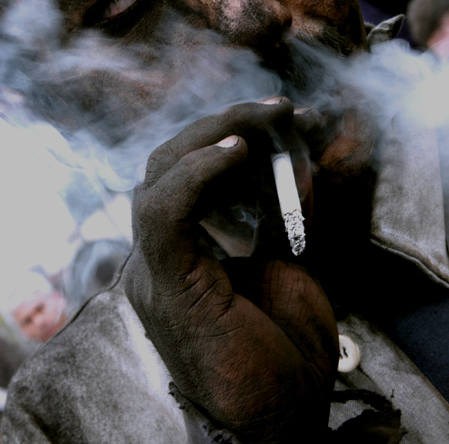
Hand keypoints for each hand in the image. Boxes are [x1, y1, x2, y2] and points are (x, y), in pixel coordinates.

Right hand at [124, 99, 338, 442]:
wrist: (283, 415)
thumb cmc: (284, 344)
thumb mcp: (289, 254)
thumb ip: (284, 205)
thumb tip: (299, 148)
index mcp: (181, 248)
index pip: (185, 170)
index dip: (228, 132)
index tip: (283, 116)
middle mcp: (159, 253)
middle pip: (167, 161)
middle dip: (222, 123)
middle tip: (274, 107)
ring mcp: (157, 268)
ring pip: (158, 176)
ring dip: (211, 135)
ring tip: (259, 121)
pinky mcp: (168, 284)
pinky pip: (165, 213)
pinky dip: (197, 173)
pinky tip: (236, 151)